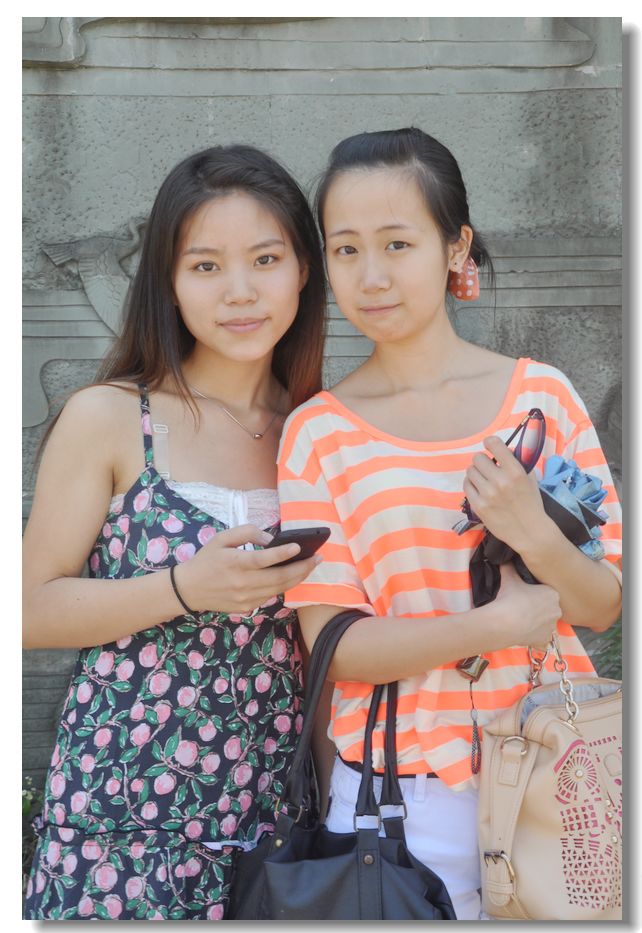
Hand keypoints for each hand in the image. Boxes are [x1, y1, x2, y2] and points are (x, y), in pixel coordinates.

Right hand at [173, 524, 321, 613]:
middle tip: (318, 558)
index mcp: (235, 563)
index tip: (299, 547)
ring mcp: (246, 598)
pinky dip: (283, 586)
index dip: (283, 554)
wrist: (189, 590)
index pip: (264, 560)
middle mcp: (243, 583)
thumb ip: (246, 533)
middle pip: (280, 578)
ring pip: (279, 589)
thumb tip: (270, 538)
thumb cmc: (206, 560)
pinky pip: (270, 596)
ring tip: (310, 566)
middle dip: (303, 568)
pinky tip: (292, 576)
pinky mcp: (247, 607)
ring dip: (298, 578)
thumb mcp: (221, 538)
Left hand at [462, 435, 549, 552]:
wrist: (529, 531)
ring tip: (483, 479)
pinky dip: (471, 484)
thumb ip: (518, 462)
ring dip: (476, 473)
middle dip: (483, 461)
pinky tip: (479, 488)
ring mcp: (487, 494)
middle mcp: (500, 480)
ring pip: (470, 471)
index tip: (490, 446)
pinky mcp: (478, 506)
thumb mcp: (530, 479)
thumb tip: (505, 449)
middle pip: (478, 458)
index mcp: (515, 471)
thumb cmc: (531, 503)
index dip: (490, 443)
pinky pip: (466, 485)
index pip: (494, 444)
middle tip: (488, 468)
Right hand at [494, 562, 560, 649]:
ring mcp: (551, 627)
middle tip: (523, 608)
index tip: (526, 596)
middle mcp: (557, 610)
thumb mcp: (509, 578)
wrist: (505, 622)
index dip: (537, 594)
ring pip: (546, 624)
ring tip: (522, 622)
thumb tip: (505, 559)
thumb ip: (509, 567)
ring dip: (538, 623)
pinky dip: (536, 638)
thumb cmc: (510, 598)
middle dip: (539, 609)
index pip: (547, 593)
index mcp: (552, 594)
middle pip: (549, 608)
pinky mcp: (544, 640)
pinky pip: (542, 639)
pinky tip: (526, 635)